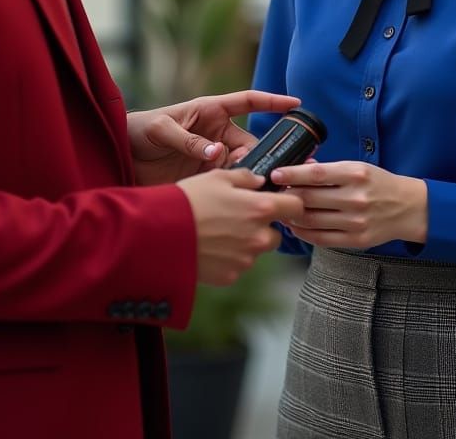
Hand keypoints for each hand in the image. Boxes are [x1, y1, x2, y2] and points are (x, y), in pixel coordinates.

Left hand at [127, 90, 299, 185]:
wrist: (119, 156)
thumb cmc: (138, 131)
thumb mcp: (161, 130)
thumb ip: (188, 140)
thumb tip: (216, 153)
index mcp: (209, 111)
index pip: (248, 102)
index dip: (272, 102)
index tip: (296, 104)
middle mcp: (216, 133)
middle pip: (251, 143)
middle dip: (266, 155)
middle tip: (275, 172)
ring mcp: (212, 156)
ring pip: (244, 165)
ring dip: (254, 175)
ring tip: (265, 189)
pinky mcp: (205, 177)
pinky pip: (229, 182)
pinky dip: (239, 190)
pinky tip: (246, 200)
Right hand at [176, 169, 304, 285]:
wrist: (160, 233)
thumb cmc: (189, 200)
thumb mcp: (217, 177)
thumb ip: (245, 178)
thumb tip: (259, 182)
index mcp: (260, 209)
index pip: (296, 208)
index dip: (290, 204)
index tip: (280, 203)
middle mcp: (259, 237)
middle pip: (275, 235)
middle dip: (262, 227)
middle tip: (238, 218)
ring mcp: (245, 260)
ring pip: (255, 251)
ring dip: (244, 244)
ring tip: (217, 232)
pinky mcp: (230, 276)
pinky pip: (237, 265)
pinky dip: (228, 258)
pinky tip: (209, 247)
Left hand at [269, 161, 427, 249]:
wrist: (408, 208)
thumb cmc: (378, 184)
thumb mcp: (357, 167)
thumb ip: (329, 170)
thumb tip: (299, 168)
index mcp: (356, 174)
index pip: (315, 174)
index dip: (291, 174)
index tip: (275, 174)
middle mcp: (355, 198)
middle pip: (309, 198)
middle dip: (287, 196)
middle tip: (273, 193)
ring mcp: (355, 222)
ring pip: (311, 220)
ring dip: (291, 216)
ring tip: (281, 210)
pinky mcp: (356, 240)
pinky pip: (321, 239)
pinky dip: (303, 233)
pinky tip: (295, 226)